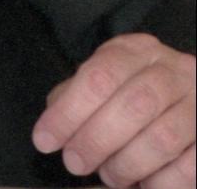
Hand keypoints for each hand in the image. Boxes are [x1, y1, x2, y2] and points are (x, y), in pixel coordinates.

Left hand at [32, 33, 195, 188]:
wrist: (185, 102)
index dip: (68, 113)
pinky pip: (190, 167)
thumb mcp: (99, 85)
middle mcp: (175, 70)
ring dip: (128, 165)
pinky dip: (161, 182)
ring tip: (111, 175)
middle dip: (96, 140)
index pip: (100, 76)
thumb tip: (52, 132)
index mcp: (136, 51)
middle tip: (76, 164)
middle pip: (134, 104)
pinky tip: (145, 182)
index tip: (45, 142)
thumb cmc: (127, 95)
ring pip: (164, 138)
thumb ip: (72, 99)